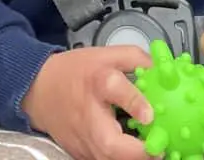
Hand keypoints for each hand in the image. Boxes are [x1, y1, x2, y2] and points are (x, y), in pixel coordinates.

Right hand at [22, 46, 153, 159]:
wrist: (40, 90)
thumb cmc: (75, 72)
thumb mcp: (105, 54)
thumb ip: (135, 58)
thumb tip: (163, 68)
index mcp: (97, 81)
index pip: (114, 90)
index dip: (134, 102)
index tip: (150, 115)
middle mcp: (89, 115)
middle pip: (110, 144)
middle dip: (137, 152)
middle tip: (160, 149)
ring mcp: (84, 140)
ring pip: (109, 159)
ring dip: (133, 158)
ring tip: (153, 151)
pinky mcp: (82, 155)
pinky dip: (122, 159)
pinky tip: (135, 152)